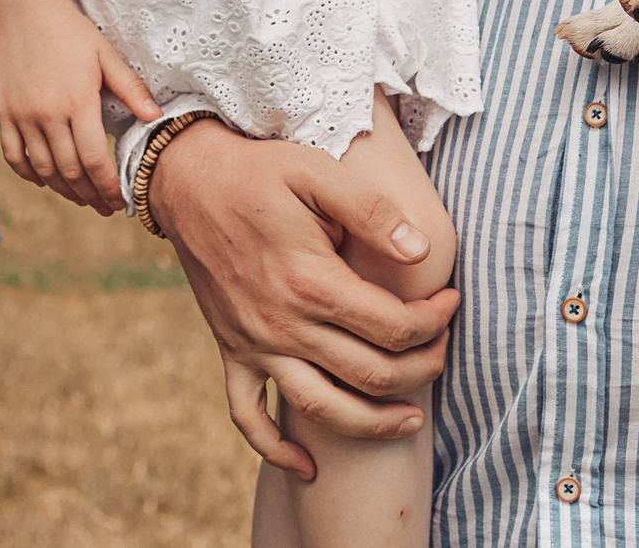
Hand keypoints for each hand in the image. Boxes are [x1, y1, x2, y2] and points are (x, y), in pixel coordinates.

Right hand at [0, 0, 158, 212]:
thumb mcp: (106, 55)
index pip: (93, 160)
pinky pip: (14, 156)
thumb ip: (130, 88)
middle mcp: (47, 114)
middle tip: (105, 206)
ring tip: (82, 198)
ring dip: (64, 190)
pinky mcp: (5, 113)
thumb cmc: (72, 32)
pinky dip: (29, 174)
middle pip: (69, 171)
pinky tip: (46, 180)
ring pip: (43, 169)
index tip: (119, 200)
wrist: (27, 10)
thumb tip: (156, 117)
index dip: (107, 186)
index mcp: (77, 101)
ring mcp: (22, 116)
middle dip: (90, 196)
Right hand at [149, 121, 457, 477]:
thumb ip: (371, 210)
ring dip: (372, 425)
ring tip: (409, 422)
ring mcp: (254, 343)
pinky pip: (248, 416)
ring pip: (322, 409)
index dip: (434, 321)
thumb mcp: (316, 172)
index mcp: (311, 281)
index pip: (393, 325)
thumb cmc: (258, 170)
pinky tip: (307, 467)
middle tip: (442, 348)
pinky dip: (275, 450)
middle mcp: (283, 324)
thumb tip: (421, 249)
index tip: (451, 302)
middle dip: (421, 368)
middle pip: (370, 374)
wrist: (186, 179)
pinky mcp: (231, 350)